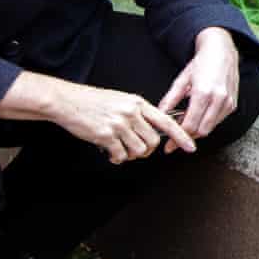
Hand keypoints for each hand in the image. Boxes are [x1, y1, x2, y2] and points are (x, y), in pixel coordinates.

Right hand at [0, 72, 195, 163]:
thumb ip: (137, 113)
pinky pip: (121, 155)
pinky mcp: (106, 135)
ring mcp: (119, 124)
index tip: (190, 146)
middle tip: (136, 150)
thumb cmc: (92, 101)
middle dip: (147, 151)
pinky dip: (117, 158)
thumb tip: (151, 131)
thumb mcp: (120, 100)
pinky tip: (110, 152)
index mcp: (137, 102)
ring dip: (131, 155)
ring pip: (139, 150)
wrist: (67, 101)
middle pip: (153, 141)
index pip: (166, 121)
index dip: (181, 136)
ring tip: (120, 149)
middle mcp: (131, 112)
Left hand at [158, 27, 238, 153]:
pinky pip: (217, 121)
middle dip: (187, 136)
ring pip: (210, 128)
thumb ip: (170, 99)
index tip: (169, 146)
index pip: (190, 125)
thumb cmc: (202, 63)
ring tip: (186, 121)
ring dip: (197, 129)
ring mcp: (228, 102)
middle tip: (176, 134)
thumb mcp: (182, 79)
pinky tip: (199, 115)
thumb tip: (159, 115)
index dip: (178, 138)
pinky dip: (207, 123)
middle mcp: (218, 99)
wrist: (222, 51)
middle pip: (201, 131)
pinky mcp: (233, 104)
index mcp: (203, 92)